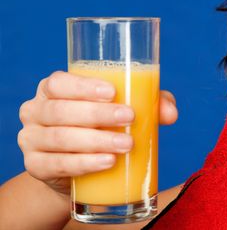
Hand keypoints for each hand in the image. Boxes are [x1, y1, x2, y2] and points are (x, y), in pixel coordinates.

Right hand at [17, 71, 177, 196]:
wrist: (80, 169)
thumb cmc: (104, 126)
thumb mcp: (126, 108)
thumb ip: (150, 102)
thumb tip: (170, 112)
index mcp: (53, 89)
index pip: (59, 83)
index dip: (83, 87)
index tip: (112, 92)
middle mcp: (36, 110)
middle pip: (61, 111)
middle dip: (98, 115)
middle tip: (129, 118)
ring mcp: (31, 139)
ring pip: (60, 138)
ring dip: (95, 141)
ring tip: (126, 145)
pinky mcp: (35, 166)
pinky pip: (56, 164)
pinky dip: (83, 163)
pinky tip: (106, 162)